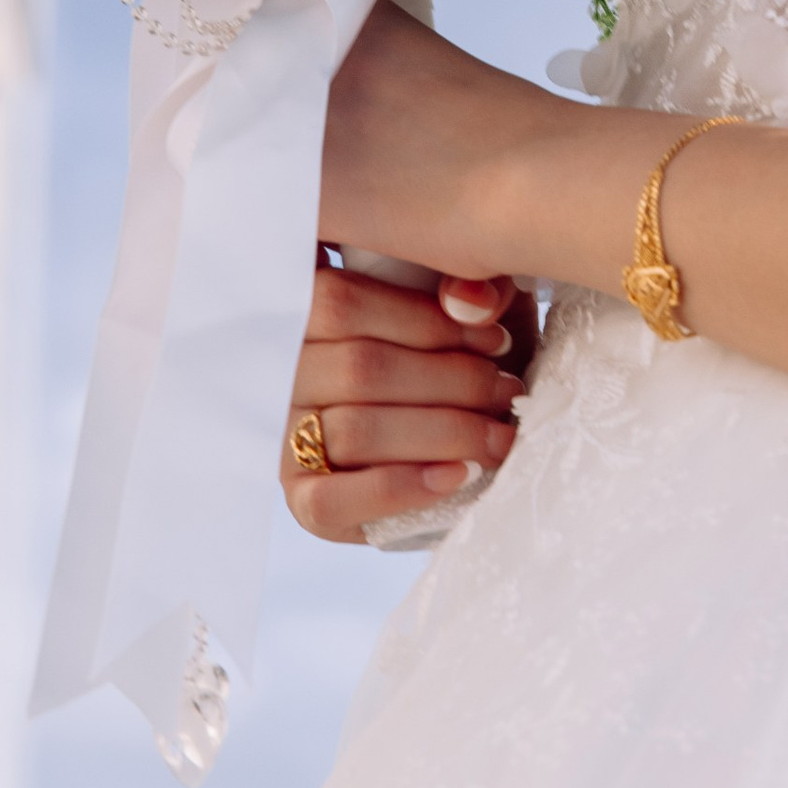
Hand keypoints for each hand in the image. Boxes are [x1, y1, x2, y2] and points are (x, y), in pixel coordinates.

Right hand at [281, 257, 530, 546]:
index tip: (495, 338)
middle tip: (508, 391)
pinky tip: (457, 477)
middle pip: (359, 369)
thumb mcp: (470, 309)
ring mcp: (284, 437)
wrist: (460, 436)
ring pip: (354, 431)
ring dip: (442, 433)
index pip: (342, 302)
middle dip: (451, 381)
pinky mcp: (300, 501)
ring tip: (499, 436)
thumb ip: (474, 286)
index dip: (426, 320)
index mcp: (303, 309)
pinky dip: (400, 489)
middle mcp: (279, 371)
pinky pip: (331, 500)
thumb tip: (469, 302)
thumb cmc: (459, 355)